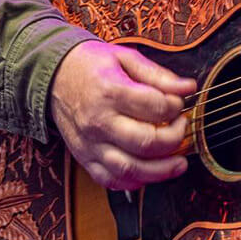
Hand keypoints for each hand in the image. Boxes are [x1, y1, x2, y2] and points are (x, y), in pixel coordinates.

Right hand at [49, 40, 195, 189]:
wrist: (53, 76)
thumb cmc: (90, 65)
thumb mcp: (124, 57)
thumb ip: (157, 74)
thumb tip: (188, 88)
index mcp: (110, 91)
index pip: (156, 107)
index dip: (177, 106)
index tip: (179, 102)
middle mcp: (98, 121)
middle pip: (147, 142)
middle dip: (175, 138)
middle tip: (181, 127)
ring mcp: (90, 143)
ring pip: (131, 169)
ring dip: (161, 171)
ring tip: (178, 163)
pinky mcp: (84, 157)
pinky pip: (111, 180)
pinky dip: (134, 182)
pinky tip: (149, 172)